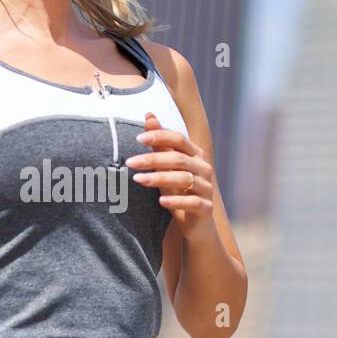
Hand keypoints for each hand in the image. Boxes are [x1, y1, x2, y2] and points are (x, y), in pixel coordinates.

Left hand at [123, 111, 215, 239]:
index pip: (179, 139)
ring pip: (184, 179)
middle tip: (130, 162)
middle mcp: (204, 168)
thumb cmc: (178, 190)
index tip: (138, 139)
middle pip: (178, 159)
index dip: (160, 136)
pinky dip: (176, 201)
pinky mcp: (206, 208)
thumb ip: (159, 143)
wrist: (194, 222)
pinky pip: (192, 202)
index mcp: (195, 154)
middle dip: (152, 159)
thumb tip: (149, 115)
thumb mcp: (166, 166)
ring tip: (138, 179)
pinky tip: (161, 201)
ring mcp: (206, 188)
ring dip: (159, 178)